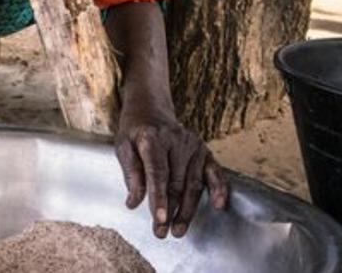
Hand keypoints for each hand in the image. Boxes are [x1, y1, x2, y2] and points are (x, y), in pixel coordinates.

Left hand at [115, 107, 228, 238]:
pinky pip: (214, 172)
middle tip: (161, 232)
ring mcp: (194, 145)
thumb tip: (133, 203)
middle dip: (170, 210)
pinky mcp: (205, 150)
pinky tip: (219, 205)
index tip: (160, 219)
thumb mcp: (123, 147)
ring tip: (177, 230)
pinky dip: (219, 189)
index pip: (157, 172)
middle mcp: (176, 140)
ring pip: (193, 183)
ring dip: (187, 210)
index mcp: (152, 138)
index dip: (159, 197)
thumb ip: (130, 174)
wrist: (151, 110)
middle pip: (176, 182)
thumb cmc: (134, 132)